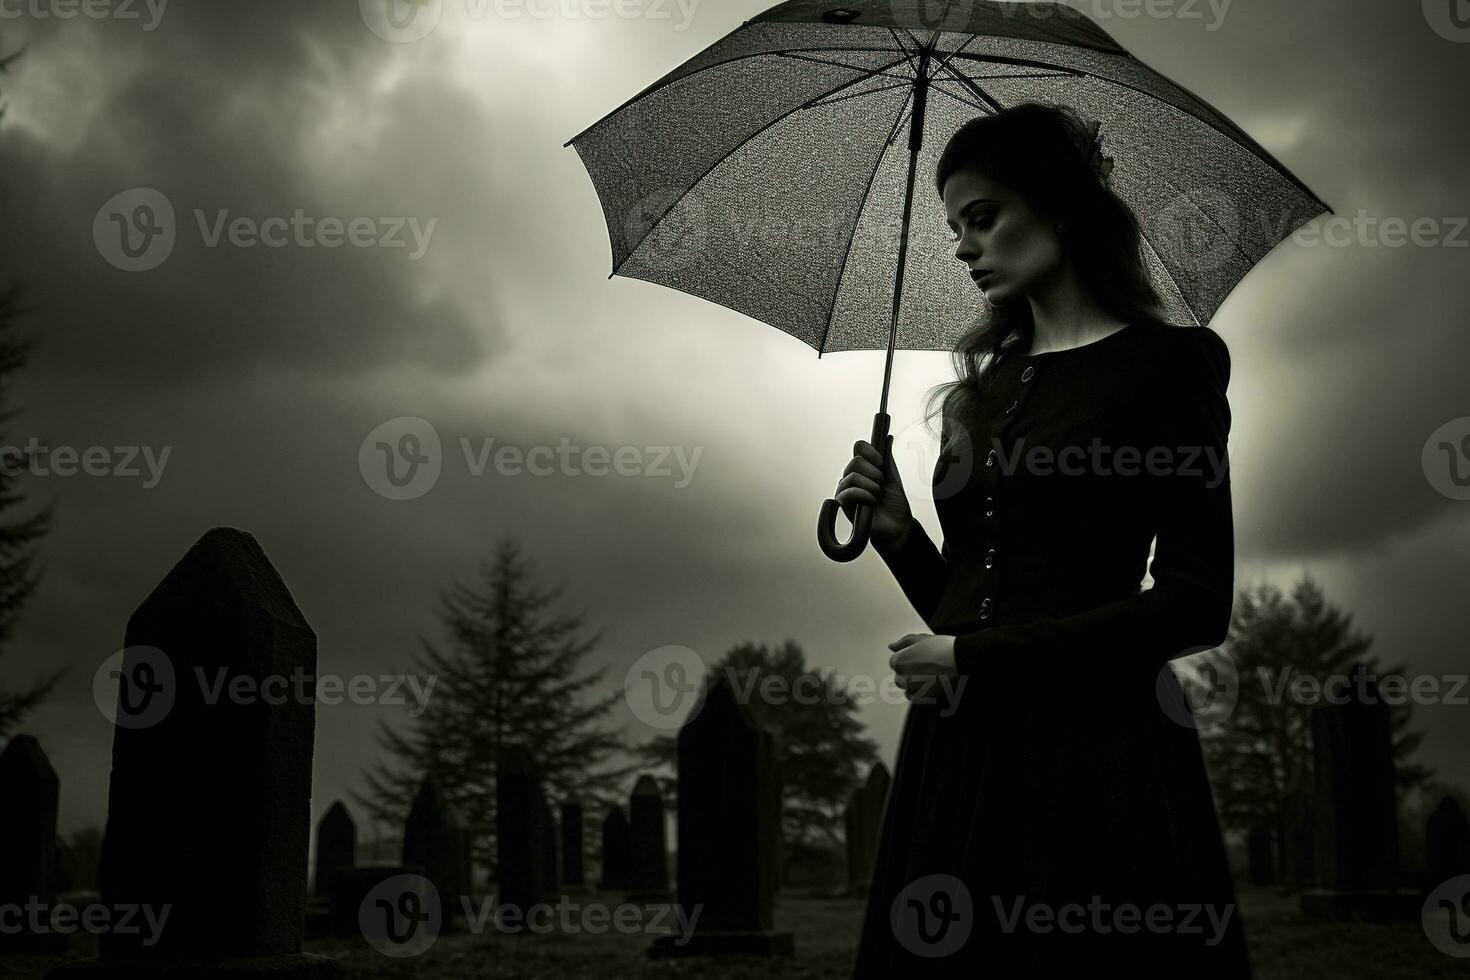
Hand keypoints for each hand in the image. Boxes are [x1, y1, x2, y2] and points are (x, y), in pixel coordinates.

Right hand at [834, 434, 913, 549]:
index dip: (869, 450)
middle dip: (874, 473)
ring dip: (870, 486)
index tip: (880, 461)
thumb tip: (888, 438)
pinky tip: (871, 501)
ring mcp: (847, 490)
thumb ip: (888, 459)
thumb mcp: (894, 478)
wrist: (898, 527)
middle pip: (855, 461)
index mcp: (865, 468)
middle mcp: (853, 476)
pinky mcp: (844, 505)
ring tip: (877, 496)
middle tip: (882, 485)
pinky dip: (863, 495)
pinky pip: (847, 492)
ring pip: (851, 476)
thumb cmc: (895, 505)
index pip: (858, 448)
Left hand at [887, 632, 956, 702]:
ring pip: (907, 688)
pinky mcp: (922, 698)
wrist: (960, 659)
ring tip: (931, 675)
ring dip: (915, 684)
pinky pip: (915, 697)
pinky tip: (932, 683)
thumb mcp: (920, 639)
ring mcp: (912, 690)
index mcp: (898, 662)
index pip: (895, 663)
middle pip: (900, 677)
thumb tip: (891, 646)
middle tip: (927, 667)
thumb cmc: (940, 647)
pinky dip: (921, 692)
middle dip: (910, 673)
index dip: (908, 660)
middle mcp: (901, 677)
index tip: (921, 659)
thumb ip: (903, 643)